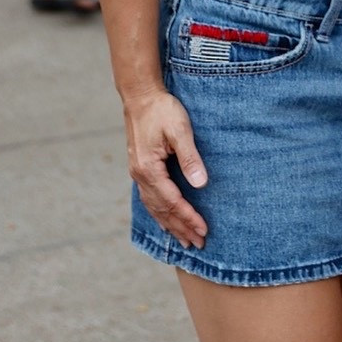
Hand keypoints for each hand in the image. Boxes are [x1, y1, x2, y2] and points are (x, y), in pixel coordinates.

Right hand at [124, 89, 208, 247]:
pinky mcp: (140, 169)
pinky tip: (166, 221)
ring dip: (170, 225)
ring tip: (184, 240)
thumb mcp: (180, 131)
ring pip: (154, 207)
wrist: (140, 96)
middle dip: (180, 228)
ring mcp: (137, 173)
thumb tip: (200, 184)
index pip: (172, 201)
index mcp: (148, 168)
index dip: (188, 217)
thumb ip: (190, 158)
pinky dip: (159, 213)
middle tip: (198, 244)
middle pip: (162, 210)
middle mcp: (140, 175)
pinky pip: (149, 198)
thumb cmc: (162, 110)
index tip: (203, 230)